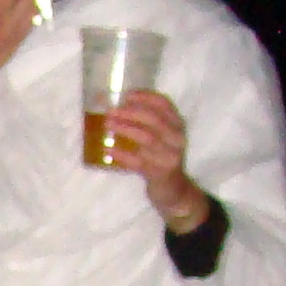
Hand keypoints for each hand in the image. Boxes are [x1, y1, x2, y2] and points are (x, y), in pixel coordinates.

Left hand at [104, 89, 206, 222]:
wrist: (174, 191)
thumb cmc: (160, 159)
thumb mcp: (161, 139)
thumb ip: (146, 124)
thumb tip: (114, 108)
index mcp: (177, 126)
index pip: (164, 105)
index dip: (146, 97)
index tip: (127, 94)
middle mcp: (177, 139)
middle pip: (155, 120)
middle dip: (131, 113)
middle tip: (111, 111)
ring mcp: (169, 157)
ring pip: (147, 139)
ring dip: (125, 129)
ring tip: (108, 124)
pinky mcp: (160, 174)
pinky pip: (138, 162)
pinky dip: (122, 155)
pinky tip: (108, 150)